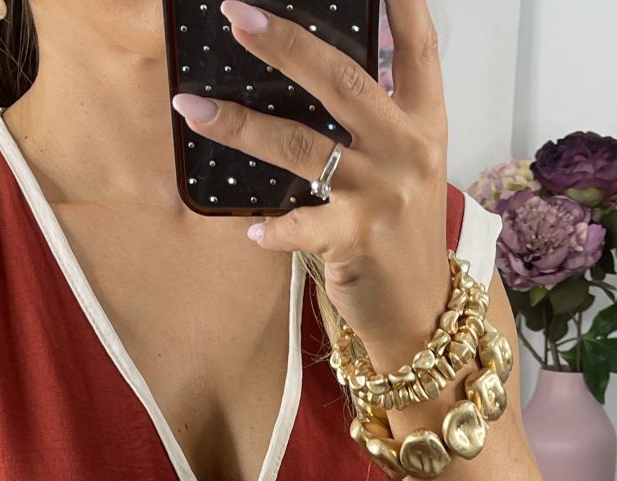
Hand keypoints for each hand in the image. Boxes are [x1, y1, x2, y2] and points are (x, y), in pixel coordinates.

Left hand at [170, 0, 452, 369]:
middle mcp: (406, 151)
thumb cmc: (402, 237)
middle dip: (286, 44)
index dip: (401, 4)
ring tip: (192, 107)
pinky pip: (300, 225)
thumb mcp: (407, 169)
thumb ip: (376, 122)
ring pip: (301, 146)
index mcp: (424, 124)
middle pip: (343, 81)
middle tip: (238, 17)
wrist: (421, 313)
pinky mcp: (357, 239)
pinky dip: (272, 227)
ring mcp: (382, 195)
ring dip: (240, 126)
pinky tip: (249, 228)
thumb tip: (314, 73)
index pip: (417, 48)